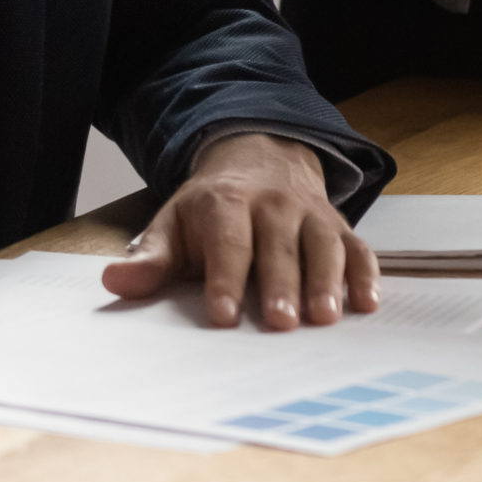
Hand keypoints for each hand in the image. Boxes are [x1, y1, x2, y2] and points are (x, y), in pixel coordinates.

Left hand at [102, 134, 378, 328]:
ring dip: (326, 281)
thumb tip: (115, 281)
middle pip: (279, 247)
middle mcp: (274, 204)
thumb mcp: (173, 224)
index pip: (228, 242)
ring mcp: (310, 213)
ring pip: (323, 244)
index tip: (223, 315)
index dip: (225, 279)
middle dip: (281, 286)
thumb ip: (150, 259)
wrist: (260, 157)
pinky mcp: (337, 224)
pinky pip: (357, 246)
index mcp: (227, 203)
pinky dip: (365, 273)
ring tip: (324, 318)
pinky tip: (367, 303)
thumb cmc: (210, 209)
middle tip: (281, 324)